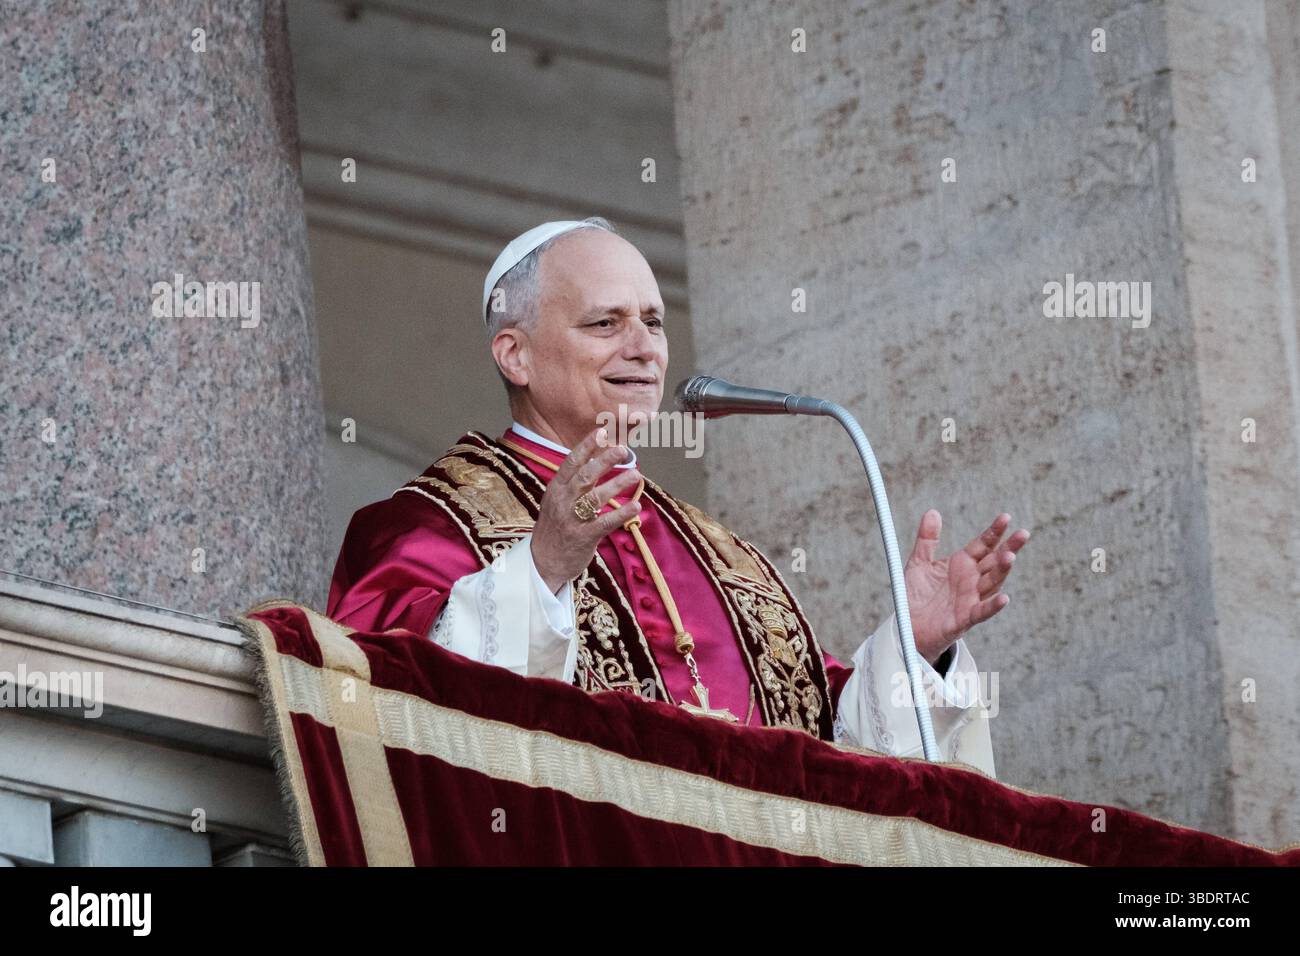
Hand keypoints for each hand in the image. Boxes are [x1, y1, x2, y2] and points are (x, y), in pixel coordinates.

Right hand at [530, 427, 642, 592]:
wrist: (543, 562)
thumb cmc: (554, 528)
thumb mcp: (556, 501)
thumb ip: (573, 483)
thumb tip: (595, 461)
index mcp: (556, 489)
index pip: (571, 462)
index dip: (587, 446)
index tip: (602, 431)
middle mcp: (562, 501)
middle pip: (585, 476)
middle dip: (604, 461)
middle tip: (622, 449)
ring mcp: (572, 520)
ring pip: (596, 497)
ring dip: (617, 484)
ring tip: (636, 475)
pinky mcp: (583, 537)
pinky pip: (604, 523)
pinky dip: (621, 514)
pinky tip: (636, 506)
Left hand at [903, 510, 1029, 664]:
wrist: (907, 625)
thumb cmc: (917, 594)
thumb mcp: (919, 562)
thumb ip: (927, 539)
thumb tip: (932, 512)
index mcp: (963, 564)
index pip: (984, 544)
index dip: (994, 531)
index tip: (1006, 517)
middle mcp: (971, 580)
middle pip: (994, 561)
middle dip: (1009, 548)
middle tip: (1023, 534)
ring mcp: (971, 599)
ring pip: (991, 583)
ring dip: (1001, 571)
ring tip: (1009, 557)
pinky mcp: (965, 619)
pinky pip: (982, 612)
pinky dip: (993, 606)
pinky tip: (1004, 599)